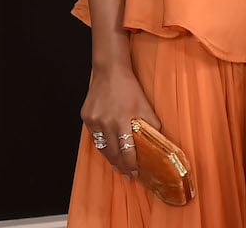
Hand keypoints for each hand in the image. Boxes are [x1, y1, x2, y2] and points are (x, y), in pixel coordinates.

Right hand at [81, 63, 160, 177]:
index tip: (135, 173)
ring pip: (101, 147)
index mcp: (122, 120)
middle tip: (127, 174)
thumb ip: (151, 123)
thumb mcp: (144, 104)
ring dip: (110, 158)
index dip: (131, 164)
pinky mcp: (86, 117)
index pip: (126, 149)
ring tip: (117, 166)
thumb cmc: (129, 87)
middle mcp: (106, 122)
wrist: (110, 71)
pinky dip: (101, 144)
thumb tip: (159, 139)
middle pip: (112, 152)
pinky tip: (108, 149)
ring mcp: (94, 120)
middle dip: (120, 165)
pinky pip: (94, 136)